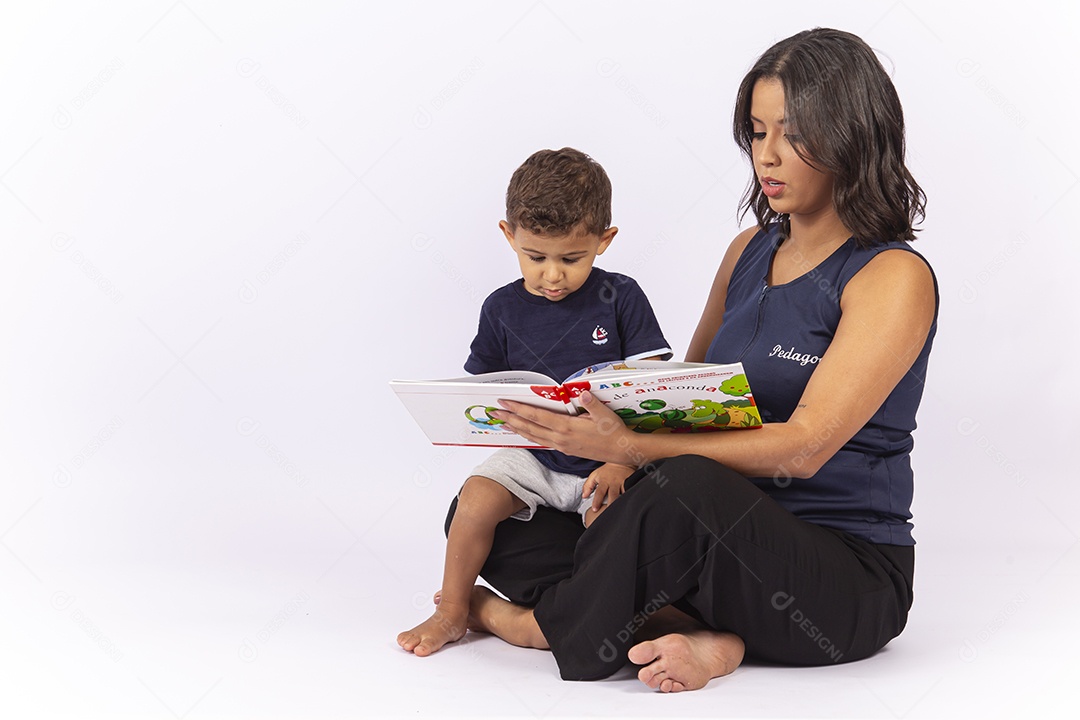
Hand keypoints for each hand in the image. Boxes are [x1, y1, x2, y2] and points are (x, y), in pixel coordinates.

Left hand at [492, 391, 638, 464]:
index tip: (505, 403)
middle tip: (494, 412)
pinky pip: (541, 442)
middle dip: (510, 419)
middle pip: (529, 428)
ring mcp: (561, 446)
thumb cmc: (613, 432)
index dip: (519, 409)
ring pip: (533, 437)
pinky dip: (529, 437)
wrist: (621, 452)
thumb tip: (582, 393)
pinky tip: (523, 433)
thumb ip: (591, 404)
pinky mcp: (564, 449)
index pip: (537, 417)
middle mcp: (560, 439)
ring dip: (516, 429)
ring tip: (502, 423)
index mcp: (567, 428)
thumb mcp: (604, 414)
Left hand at [582, 462, 634, 512]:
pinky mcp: (631, 482)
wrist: (620, 461)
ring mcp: (623, 483)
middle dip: (611, 505)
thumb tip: (584, 496)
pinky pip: (631, 491)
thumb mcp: (594, 475)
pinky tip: (630, 504)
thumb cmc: (606, 471)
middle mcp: (614, 483)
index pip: (599, 492)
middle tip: (609, 515)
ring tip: (620, 512)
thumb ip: (588, 486)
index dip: (597, 501)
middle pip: (613, 495)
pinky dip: (630, 497)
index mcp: (604, 481)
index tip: (594, 509)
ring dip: (622, 503)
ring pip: (623, 494)